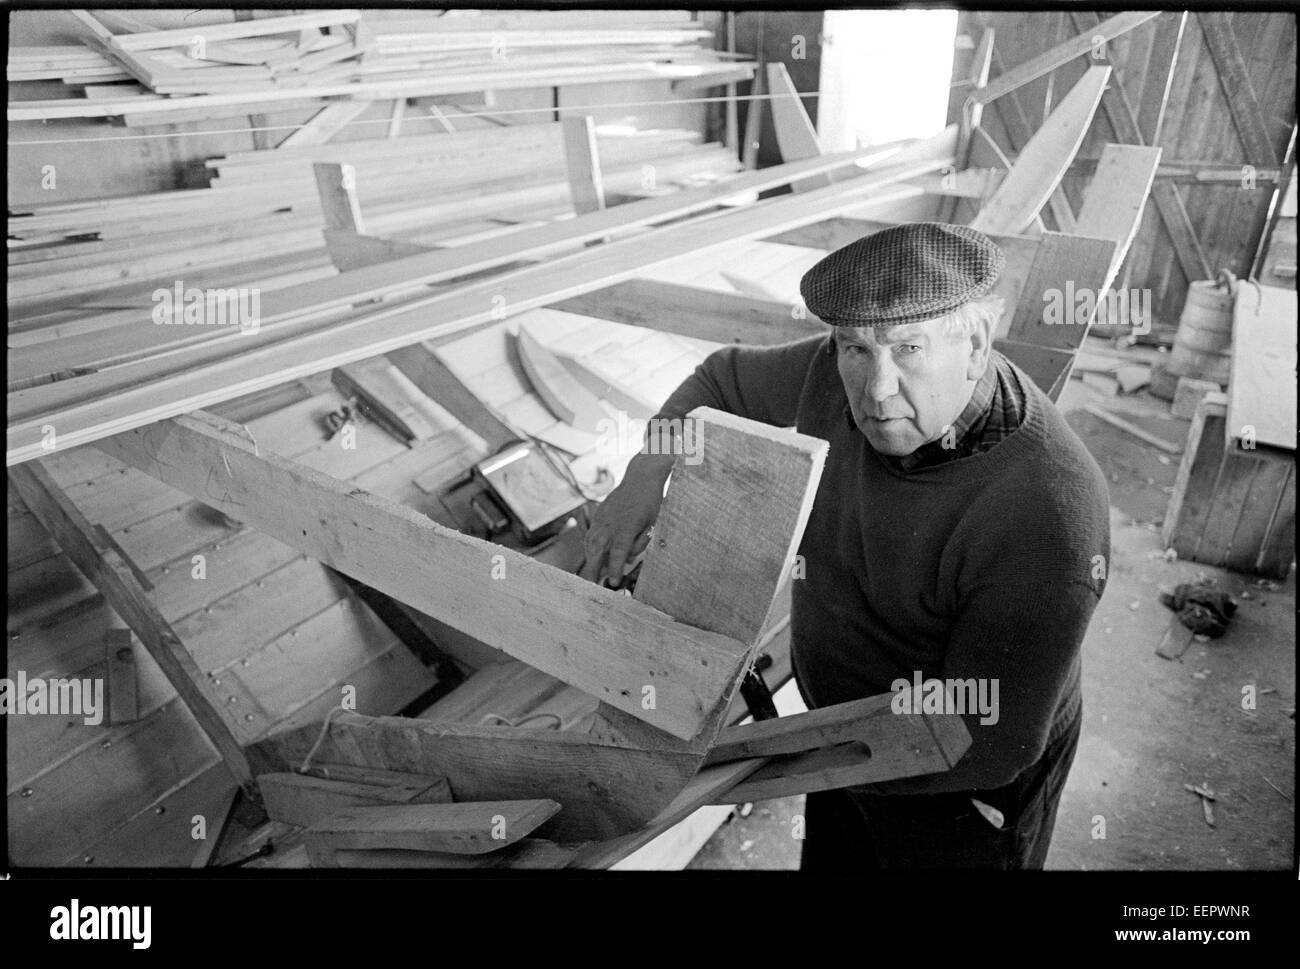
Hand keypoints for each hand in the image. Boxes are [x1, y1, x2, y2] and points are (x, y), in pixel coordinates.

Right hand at [579, 453, 671, 586]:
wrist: (640, 478)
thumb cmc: (650, 503)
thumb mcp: (652, 524)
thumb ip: (639, 543)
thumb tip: (627, 559)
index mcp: (627, 527)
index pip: (617, 553)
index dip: (614, 568)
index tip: (612, 582)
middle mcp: (611, 523)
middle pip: (597, 549)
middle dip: (593, 569)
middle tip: (592, 585)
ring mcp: (603, 518)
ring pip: (590, 542)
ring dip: (590, 559)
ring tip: (592, 573)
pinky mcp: (599, 514)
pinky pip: (590, 534)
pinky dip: (589, 547)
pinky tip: (592, 555)